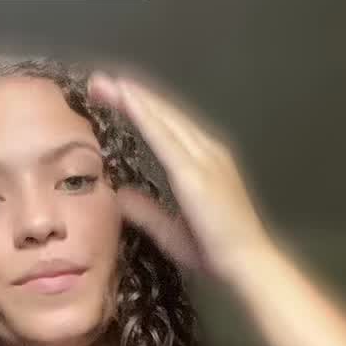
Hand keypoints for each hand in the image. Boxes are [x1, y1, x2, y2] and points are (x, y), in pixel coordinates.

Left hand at [87, 70, 269, 281]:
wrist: (247, 263)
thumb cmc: (216, 250)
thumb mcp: (171, 230)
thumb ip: (147, 211)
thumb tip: (121, 195)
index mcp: (204, 162)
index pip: (168, 127)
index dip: (141, 108)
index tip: (113, 95)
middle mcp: (207, 152)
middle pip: (164, 115)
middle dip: (130, 95)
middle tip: (98, 82)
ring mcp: (204, 158)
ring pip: (163, 118)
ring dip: (133, 98)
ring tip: (104, 84)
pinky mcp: (195, 171)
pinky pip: (164, 136)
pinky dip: (144, 114)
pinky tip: (126, 99)